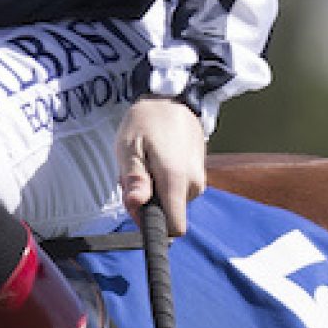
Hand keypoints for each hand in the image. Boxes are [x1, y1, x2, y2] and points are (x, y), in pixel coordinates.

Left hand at [115, 97, 207, 235]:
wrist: (173, 99)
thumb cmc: (146, 121)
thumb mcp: (129, 147)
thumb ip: (135, 179)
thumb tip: (136, 206)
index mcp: (176, 179)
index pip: (173, 228)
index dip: (151, 227)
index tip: (137, 209)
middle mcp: (193, 184)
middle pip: (166, 215)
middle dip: (145, 201)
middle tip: (132, 173)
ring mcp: (198, 179)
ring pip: (170, 202)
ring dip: (152, 189)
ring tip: (144, 161)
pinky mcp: (198, 175)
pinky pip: (177, 191)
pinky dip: (161, 181)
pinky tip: (155, 160)